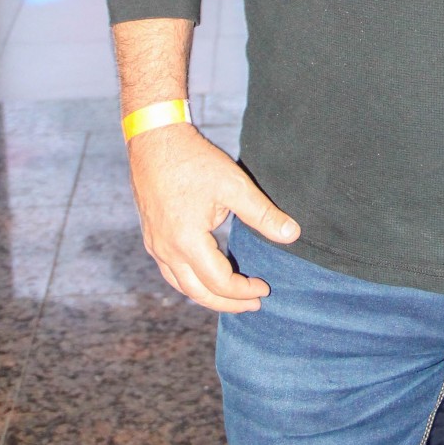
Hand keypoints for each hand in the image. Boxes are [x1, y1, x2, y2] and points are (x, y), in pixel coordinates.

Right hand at [128, 122, 300, 312]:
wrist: (154, 139)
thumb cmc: (194, 161)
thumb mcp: (234, 185)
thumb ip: (262, 214)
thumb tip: (292, 235)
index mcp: (187, 241)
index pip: (219, 283)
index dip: (243, 291)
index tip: (264, 289)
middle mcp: (166, 250)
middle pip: (198, 292)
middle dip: (227, 303)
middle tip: (253, 304)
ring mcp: (155, 244)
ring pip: (181, 285)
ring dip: (208, 295)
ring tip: (232, 297)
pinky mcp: (151, 236)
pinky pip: (170, 272)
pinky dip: (190, 282)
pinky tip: (205, 276)